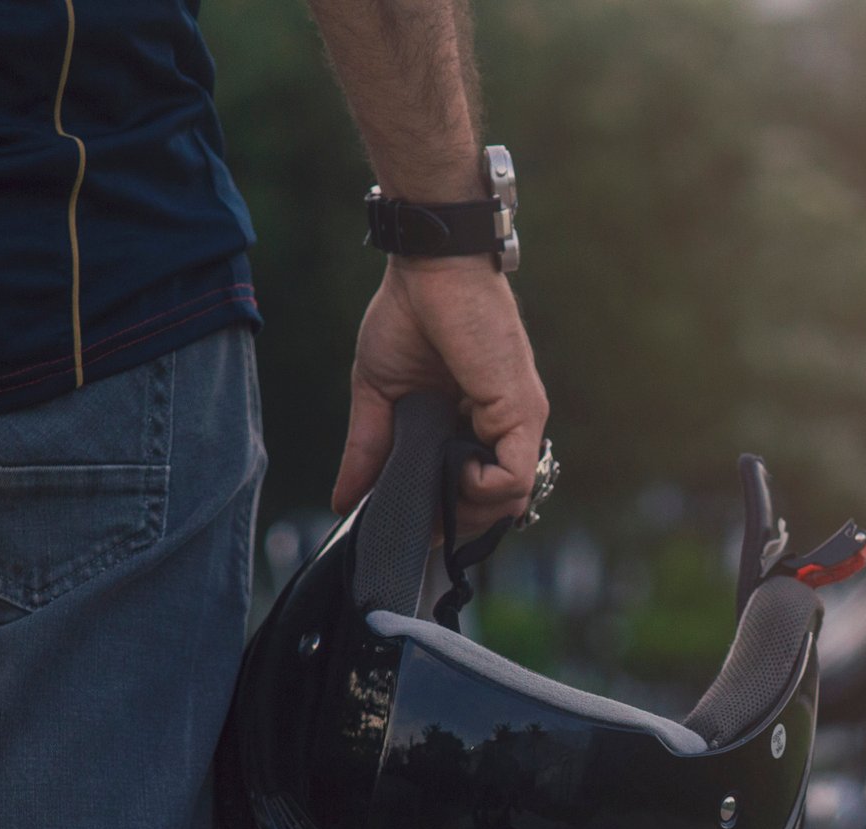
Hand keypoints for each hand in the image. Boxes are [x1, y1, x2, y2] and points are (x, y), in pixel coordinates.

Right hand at [331, 257, 549, 539]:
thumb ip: (368, 451)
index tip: (412, 521)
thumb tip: (343, 502)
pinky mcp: (522, 411)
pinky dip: (481, 488)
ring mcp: (519, 421)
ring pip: (511, 501)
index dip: (447, 517)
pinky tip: (456, 469)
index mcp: (476, 426)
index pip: (476, 495)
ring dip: (467, 510)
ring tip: (436, 490)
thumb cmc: (408, 317)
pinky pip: (514, 478)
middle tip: (421, 517)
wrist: (430, 267)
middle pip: (496, 509)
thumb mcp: (378, 396)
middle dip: (456, 524)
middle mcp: (506, 429)